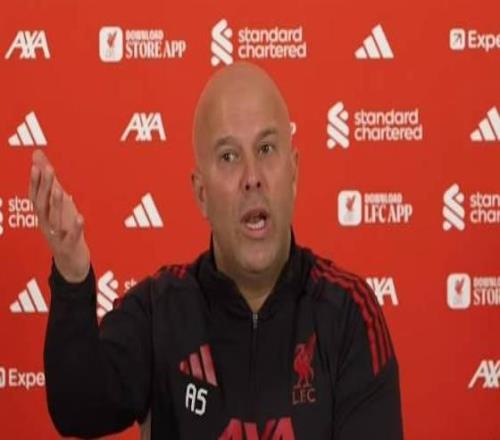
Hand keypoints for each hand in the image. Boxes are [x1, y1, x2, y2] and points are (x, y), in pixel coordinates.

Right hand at [29, 150, 90, 282]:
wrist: (70, 263)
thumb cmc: (64, 230)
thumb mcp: (57, 206)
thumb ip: (50, 182)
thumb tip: (38, 156)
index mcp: (43, 215)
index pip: (35, 196)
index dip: (35, 181)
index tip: (35, 164)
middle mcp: (46, 224)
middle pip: (42, 205)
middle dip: (44, 187)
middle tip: (48, 169)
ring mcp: (57, 236)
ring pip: (54, 220)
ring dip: (56, 204)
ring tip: (59, 190)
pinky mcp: (70, 246)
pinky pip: (72, 236)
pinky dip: (75, 227)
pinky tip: (80, 217)